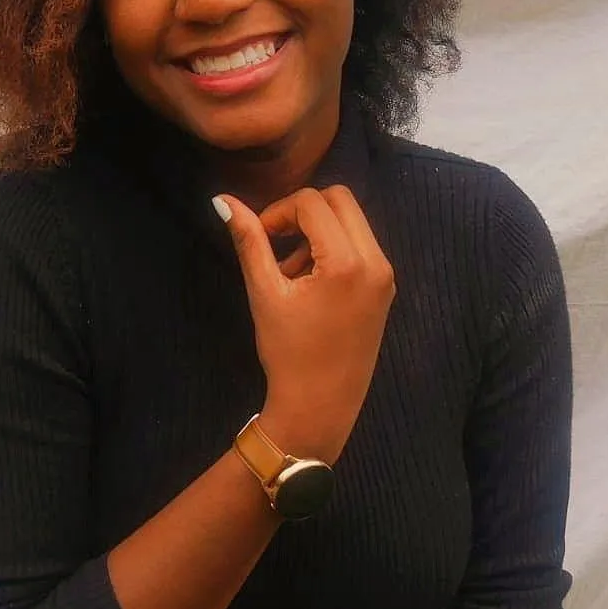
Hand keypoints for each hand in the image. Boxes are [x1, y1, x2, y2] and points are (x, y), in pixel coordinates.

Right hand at [215, 186, 395, 464]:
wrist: (319, 408)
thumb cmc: (288, 353)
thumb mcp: (264, 292)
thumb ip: (249, 240)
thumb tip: (222, 200)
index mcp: (348, 262)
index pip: (313, 202)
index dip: (279, 211)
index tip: (260, 237)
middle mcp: (376, 261)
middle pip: (340, 200)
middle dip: (303, 211)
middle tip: (276, 240)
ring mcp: (385, 275)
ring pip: (351, 220)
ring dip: (318, 229)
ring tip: (290, 269)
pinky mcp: (385, 287)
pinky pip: (360, 244)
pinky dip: (333, 246)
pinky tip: (309, 281)